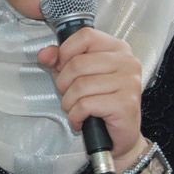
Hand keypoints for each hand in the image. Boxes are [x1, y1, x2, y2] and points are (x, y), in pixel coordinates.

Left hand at [37, 27, 145, 166]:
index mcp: (118, 49)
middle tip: (69, 95)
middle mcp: (127, 62)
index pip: (85, 36)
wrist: (118, 137)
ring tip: (75, 109)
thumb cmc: (100, 104)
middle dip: (64, 83)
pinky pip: (85, 105)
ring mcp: (129, 83)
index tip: (62, 67)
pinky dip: (76, 116)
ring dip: (69, 103)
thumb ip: (61, 60)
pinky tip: (81, 120)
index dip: (66, 51)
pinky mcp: (125, 104)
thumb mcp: (79, 76)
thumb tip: (45, 54)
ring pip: (80, 86)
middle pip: (78, 63)